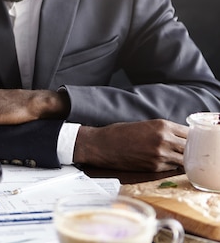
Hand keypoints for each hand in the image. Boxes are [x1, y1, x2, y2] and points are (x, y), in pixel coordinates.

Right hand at [73, 119, 187, 171]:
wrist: (102, 145)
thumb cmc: (120, 133)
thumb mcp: (145, 125)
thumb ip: (164, 130)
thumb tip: (181, 138)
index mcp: (162, 125)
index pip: (190, 132)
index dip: (191, 137)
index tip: (190, 140)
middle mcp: (164, 139)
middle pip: (191, 147)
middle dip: (190, 149)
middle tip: (184, 150)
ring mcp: (160, 155)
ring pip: (184, 160)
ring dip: (182, 159)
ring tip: (175, 157)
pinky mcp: (154, 167)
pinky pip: (172, 168)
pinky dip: (172, 165)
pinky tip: (165, 162)